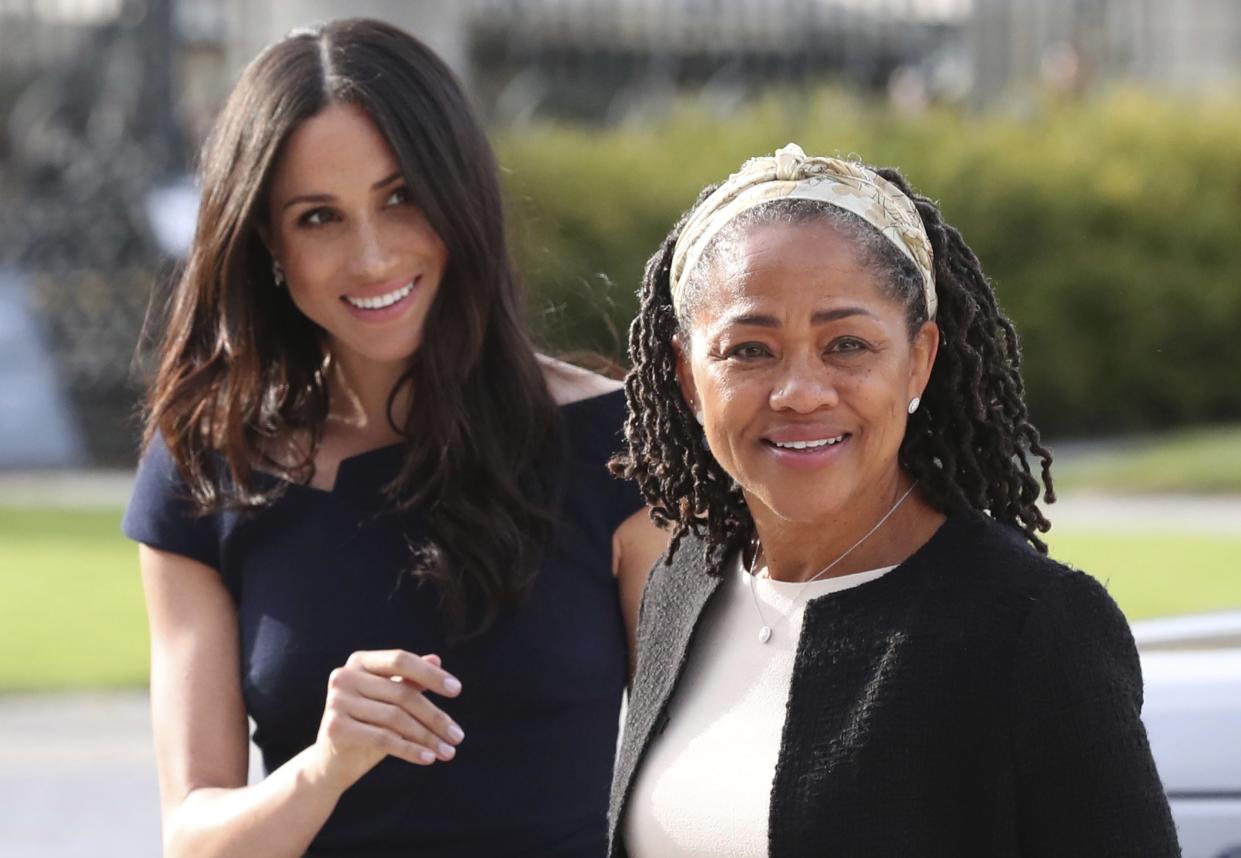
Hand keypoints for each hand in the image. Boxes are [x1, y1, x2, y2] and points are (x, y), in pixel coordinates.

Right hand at [307, 650, 463, 792]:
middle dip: (435, 717)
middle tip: (458, 736)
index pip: (401, 660)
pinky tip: (429, 758)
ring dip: (427, 737)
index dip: (431, 674)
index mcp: (359, 661)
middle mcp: (344, 676)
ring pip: (396, 718)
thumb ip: (409, 681)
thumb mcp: (390, 702)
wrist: (331, 764)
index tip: (457, 690)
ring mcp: (337, 701)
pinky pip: (384, 738)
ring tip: (448, 752)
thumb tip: (437, 659)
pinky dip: (411, 750)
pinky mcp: (336, 728)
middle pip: (403, 694)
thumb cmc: (367, 725)